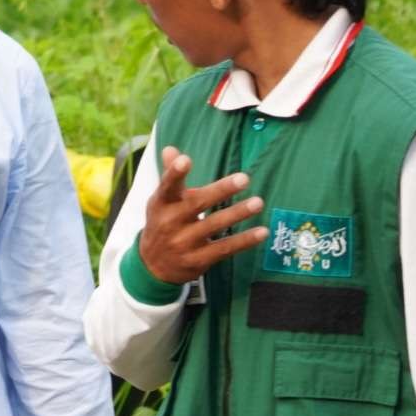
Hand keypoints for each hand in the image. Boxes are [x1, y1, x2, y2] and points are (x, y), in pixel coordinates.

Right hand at [135, 148, 269, 286]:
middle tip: (244, 178)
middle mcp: (170, 222)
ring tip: (258, 202)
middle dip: (221, 191)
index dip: (175, 173)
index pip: (167, 186)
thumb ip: (170, 176)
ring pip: (214, 225)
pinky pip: (224, 248)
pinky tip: (262, 232)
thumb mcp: (161, 202)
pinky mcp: (198, 260)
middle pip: (196, 203)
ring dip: (237, 213)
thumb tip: (172, 149)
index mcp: (161, 204)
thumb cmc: (162, 224)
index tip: (186, 160)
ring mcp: (184, 243)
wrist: (153, 267)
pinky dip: (244, 241)